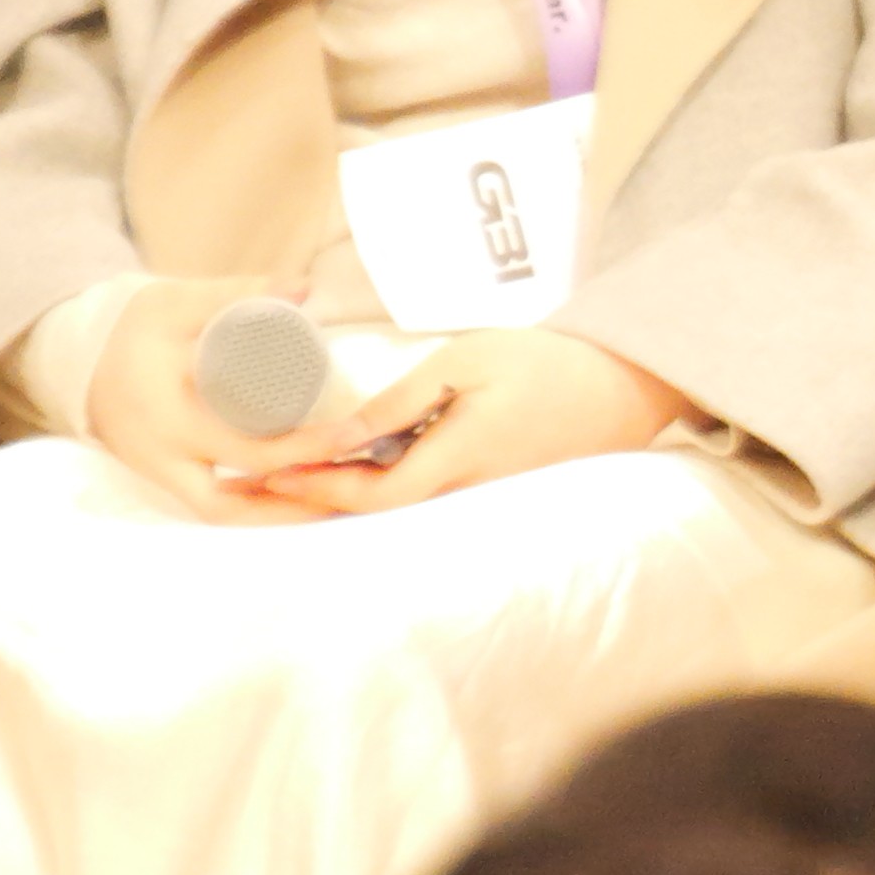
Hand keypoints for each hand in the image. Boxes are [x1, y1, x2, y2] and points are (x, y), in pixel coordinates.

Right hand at [83, 278, 344, 524]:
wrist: (76, 354)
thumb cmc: (136, 328)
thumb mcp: (179, 302)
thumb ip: (238, 291)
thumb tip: (303, 285)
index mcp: (167, 417)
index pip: (244, 450)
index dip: (301, 449)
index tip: (350, 436)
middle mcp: (159, 457)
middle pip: (229, 507)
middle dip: (292, 504)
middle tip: (353, 485)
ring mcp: (156, 473)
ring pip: (219, 514)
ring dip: (273, 514)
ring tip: (334, 499)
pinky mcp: (160, 477)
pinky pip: (208, 506)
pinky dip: (250, 508)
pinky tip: (294, 501)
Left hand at [250, 327, 695, 513]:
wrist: (627, 384)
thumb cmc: (549, 362)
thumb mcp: (468, 362)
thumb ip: (401, 401)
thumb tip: (338, 435)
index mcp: (459, 459)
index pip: (369, 494)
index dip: (311, 489)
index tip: (259, 474)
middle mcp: (467, 491)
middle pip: (372, 513)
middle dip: (307, 500)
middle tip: (247, 484)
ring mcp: (483, 494)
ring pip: (395, 508)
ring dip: (336, 497)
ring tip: (281, 479)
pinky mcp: (492, 487)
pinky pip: (422, 496)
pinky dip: (374, 488)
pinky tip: (347, 471)